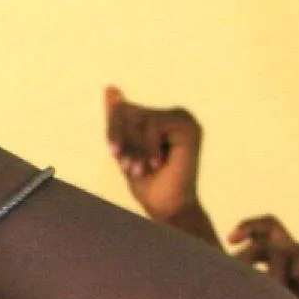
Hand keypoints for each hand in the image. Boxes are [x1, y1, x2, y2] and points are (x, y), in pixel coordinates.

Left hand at [102, 89, 204, 225]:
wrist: (170, 211)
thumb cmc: (150, 186)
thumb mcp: (126, 149)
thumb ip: (119, 120)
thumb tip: (110, 88)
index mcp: (163, 117)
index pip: (124, 109)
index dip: (114, 132)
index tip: (116, 156)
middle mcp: (176, 114)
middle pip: (129, 111)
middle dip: (123, 140)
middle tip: (131, 166)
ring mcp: (184, 119)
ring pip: (139, 118)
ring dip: (135, 148)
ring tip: (141, 168)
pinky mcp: (188, 127)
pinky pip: (152, 125)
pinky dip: (148, 147)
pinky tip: (157, 163)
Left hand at [228, 217, 298, 298]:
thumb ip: (252, 293)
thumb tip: (218, 278)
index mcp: (284, 268)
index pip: (261, 237)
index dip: (246, 229)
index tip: (230, 240)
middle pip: (271, 226)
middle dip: (251, 231)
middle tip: (237, 251)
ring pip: (287, 246)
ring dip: (278, 270)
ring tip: (281, 294)